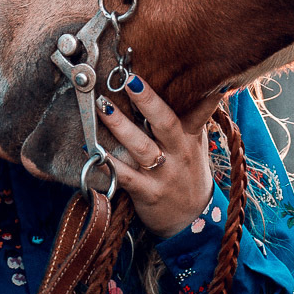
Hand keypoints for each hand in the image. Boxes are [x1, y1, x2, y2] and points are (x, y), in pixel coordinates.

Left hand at [97, 76, 223, 237]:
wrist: (192, 221)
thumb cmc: (188, 173)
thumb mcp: (197, 144)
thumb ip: (195, 116)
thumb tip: (201, 85)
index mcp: (190, 137)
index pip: (198, 111)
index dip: (200, 93)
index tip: (195, 73)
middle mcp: (179, 154)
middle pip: (165, 123)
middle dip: (148, 100)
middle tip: (130, 80)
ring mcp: (163, 174)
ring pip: (141, 147)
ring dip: (121, 126)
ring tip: (103, 106)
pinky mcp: (147, 193)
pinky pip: (125, 176)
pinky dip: (108, 163)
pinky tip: (92, 149)